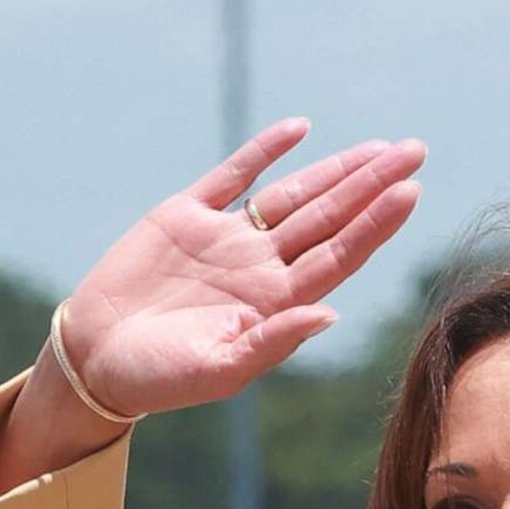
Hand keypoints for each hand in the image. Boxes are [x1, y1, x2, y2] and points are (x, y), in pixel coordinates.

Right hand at [59, 119, 426, 419]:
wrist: (94, 360)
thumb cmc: (157, 379)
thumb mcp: (218, 370)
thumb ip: (273, 342)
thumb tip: (331, 314)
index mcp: (274, 303)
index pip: (338, 255)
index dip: (375, 224)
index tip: (410, 192)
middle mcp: (259, 267)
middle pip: (328, 217)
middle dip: (371, 184)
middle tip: (415, 150)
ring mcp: (226, 239)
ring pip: (293, 194)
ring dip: (335, 169)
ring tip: (380, 147)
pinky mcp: (185, 216)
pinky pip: (233, 174)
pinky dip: (264, 150)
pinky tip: (300, 129)